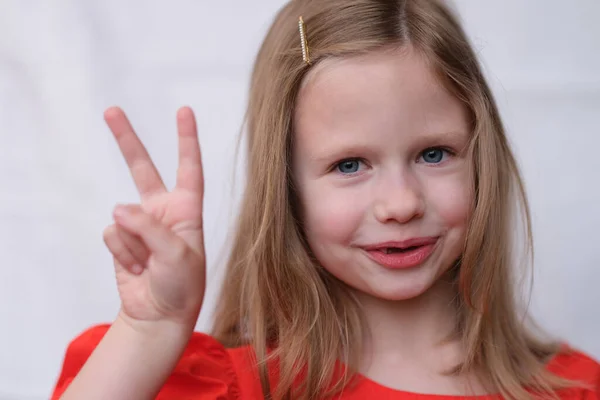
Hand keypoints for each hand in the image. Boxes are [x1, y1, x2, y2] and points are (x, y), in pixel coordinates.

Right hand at [101, 106, 205, 329]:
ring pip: (122, 215)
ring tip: (148, 264)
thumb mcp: (177, 256)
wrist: (159, 314)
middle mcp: (162, 211)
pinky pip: (111, 234)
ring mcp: (139, 224)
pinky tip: (135, 268)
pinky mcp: (121, 239)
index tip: (184, 111)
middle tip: (111, 111)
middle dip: (127, 140)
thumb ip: (149, 229)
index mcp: (187, 209)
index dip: (186, 140)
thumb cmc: (182, 285)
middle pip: (142, 168)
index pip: (189, 168)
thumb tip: (117, 208)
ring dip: (133, 243)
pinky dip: (121, 253)